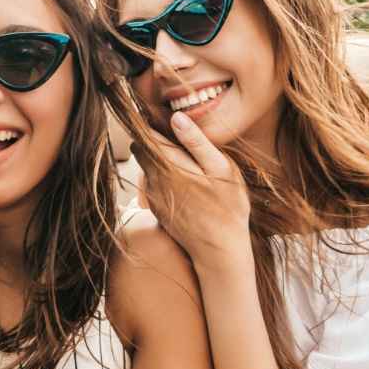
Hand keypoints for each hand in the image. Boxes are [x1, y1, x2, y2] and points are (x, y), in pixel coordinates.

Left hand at [132, 112, 250, 268]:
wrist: (219, 252)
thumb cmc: (228, 208)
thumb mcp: (221, 169)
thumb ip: (197, 142)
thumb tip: (175, 117)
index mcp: (169, 165)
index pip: (144, 134)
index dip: (151, 122)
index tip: (164, 118)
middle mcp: (153, 180)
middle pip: (141, 148)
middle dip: (154, 140)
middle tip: (180, 140)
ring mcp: (151, 196)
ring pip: (145, 166)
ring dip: (159, 159)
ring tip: (187, 163)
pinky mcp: (155, 208)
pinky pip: (151, 183)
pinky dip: (162, 177)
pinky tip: (186, 184)